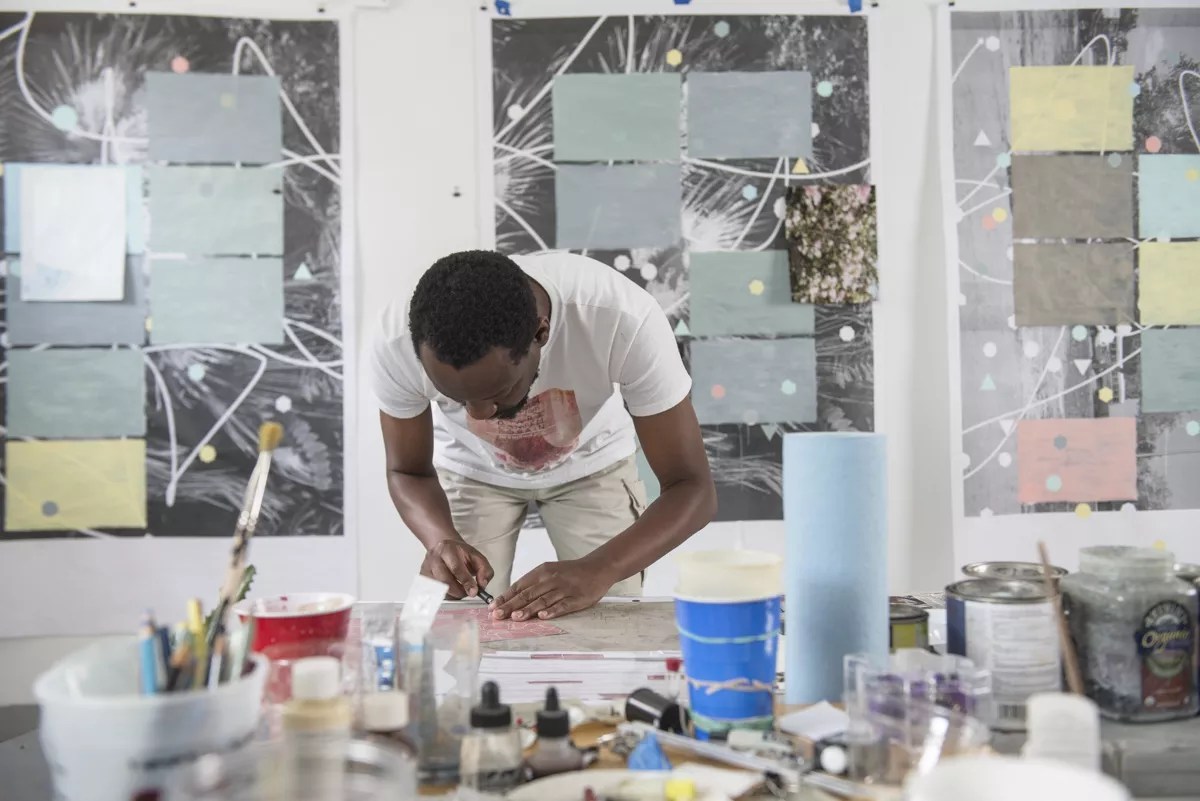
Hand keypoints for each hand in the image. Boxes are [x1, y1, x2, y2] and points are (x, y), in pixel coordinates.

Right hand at [421, 539, 493, 599]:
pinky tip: (452, 590)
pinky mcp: (423, 577)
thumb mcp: (477, 557)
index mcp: (448, 549)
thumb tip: (482, 585)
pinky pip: (434, 592)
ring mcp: (426, 568)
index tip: (474, 592)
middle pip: (444, 580)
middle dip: (459, 591)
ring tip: (461, 590)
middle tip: (468, 593)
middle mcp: (434, 558)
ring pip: (438, 588)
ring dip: (452, 594)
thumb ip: (484, 570)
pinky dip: (445, 595)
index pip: (456, 568)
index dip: (465, 581)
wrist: (445, 548)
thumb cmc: (461, 554)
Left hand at [491, 558, 613, 620]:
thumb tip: (512, 597)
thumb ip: (533, 583)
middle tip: (497, 615)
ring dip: (528, 610)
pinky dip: (551, 611)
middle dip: (511, 605)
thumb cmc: (570, 572)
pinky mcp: (576, 598)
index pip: (520, 586)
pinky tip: (542, 616)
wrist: (597, 567)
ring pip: (542, 600)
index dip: (505, 597)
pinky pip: (562, 606)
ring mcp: (564, 589)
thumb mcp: (550, 571)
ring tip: (515, 618)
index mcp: (542, 571)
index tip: (492, 607)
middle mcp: (551, 579)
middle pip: (528, 594)